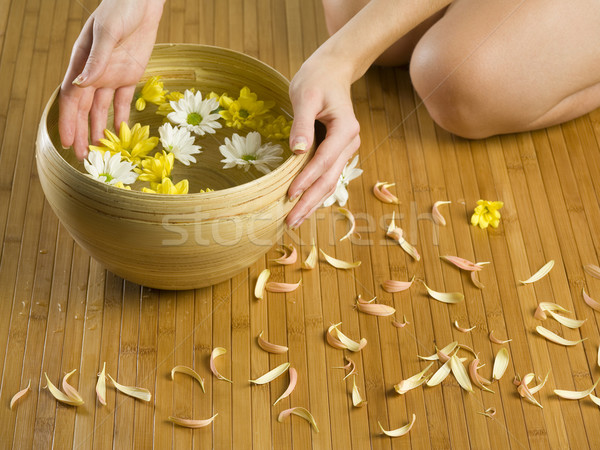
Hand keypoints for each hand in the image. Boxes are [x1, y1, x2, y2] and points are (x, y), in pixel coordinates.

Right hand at [59, 0, 164, 159]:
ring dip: (98, 130)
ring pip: (101, 109)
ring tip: (98, 151)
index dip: (68, 120)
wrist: (142, 3)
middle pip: (83, 109)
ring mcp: (111, 76)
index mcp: (81, 62)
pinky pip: (122, 102)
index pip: (71, 98)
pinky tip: (119, 135)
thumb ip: (97, 59)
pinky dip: (121, 118)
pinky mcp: (129, 76)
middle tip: (82, 157)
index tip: (68, 141)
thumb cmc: (120, 10)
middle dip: (81, 133)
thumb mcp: (108, 32)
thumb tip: (82, 85)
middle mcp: (93, 73)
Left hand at [286, 56, 360, 228]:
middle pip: (329, 179)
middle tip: (290, 222)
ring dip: (312, 203)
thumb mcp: (306, 96)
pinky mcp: (337, 153)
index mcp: (345, 129)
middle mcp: (350, 143)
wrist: (332, 71)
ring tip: (294, 221)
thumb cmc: (317, 79)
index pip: (324, 161)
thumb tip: (297, 152)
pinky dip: (315, 193)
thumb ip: (301, 123)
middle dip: (309, 202)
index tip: (288, 194)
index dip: (306, 179)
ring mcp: (345, 150)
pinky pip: (327, 177)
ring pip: (330, 183)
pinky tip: (302, 207)